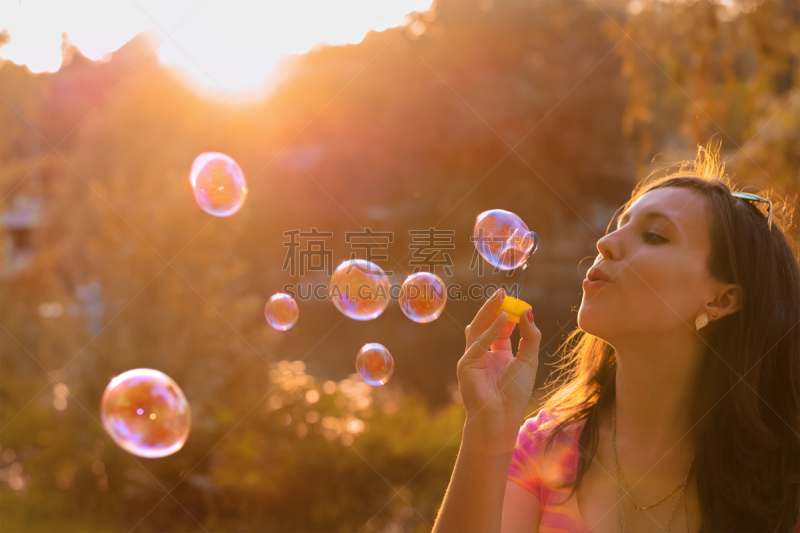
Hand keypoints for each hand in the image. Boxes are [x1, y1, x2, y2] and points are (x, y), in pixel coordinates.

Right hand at [456, 290, 540, 428]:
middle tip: (503, 292)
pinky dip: (491, 330)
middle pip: (487, 325)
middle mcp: (484, 355)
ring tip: (499, 296)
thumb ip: (529, 337)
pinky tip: (502, 318)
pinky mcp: (466, 363)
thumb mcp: (528, 361)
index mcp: (498, 356)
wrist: (501, 417)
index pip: (501, 330)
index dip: (508, 316)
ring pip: (478, 328)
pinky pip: (478, 342)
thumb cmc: (514, 394)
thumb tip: (528, 312)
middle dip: (495, 309)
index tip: (518, 303)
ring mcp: (472, 357)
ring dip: (488, 311)